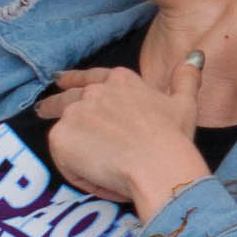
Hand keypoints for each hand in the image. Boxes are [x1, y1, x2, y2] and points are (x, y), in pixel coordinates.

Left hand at [39, 55, 213, 218]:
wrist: (157, 164)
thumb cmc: (173, 138)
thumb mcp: (184, 103)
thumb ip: (186, 78)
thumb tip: (194, 58)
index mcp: (121, 81)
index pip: (91, 77)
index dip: (75, 79)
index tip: (61, 80)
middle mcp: (94, 91)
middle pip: (67, 97)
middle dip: (55, 103)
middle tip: (43, 109)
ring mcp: (75, 113)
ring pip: (64, 127)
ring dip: (67, 139)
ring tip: (63, 147)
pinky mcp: (61, 138)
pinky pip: (64, 158)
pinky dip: (78, 171)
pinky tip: (97, 178)